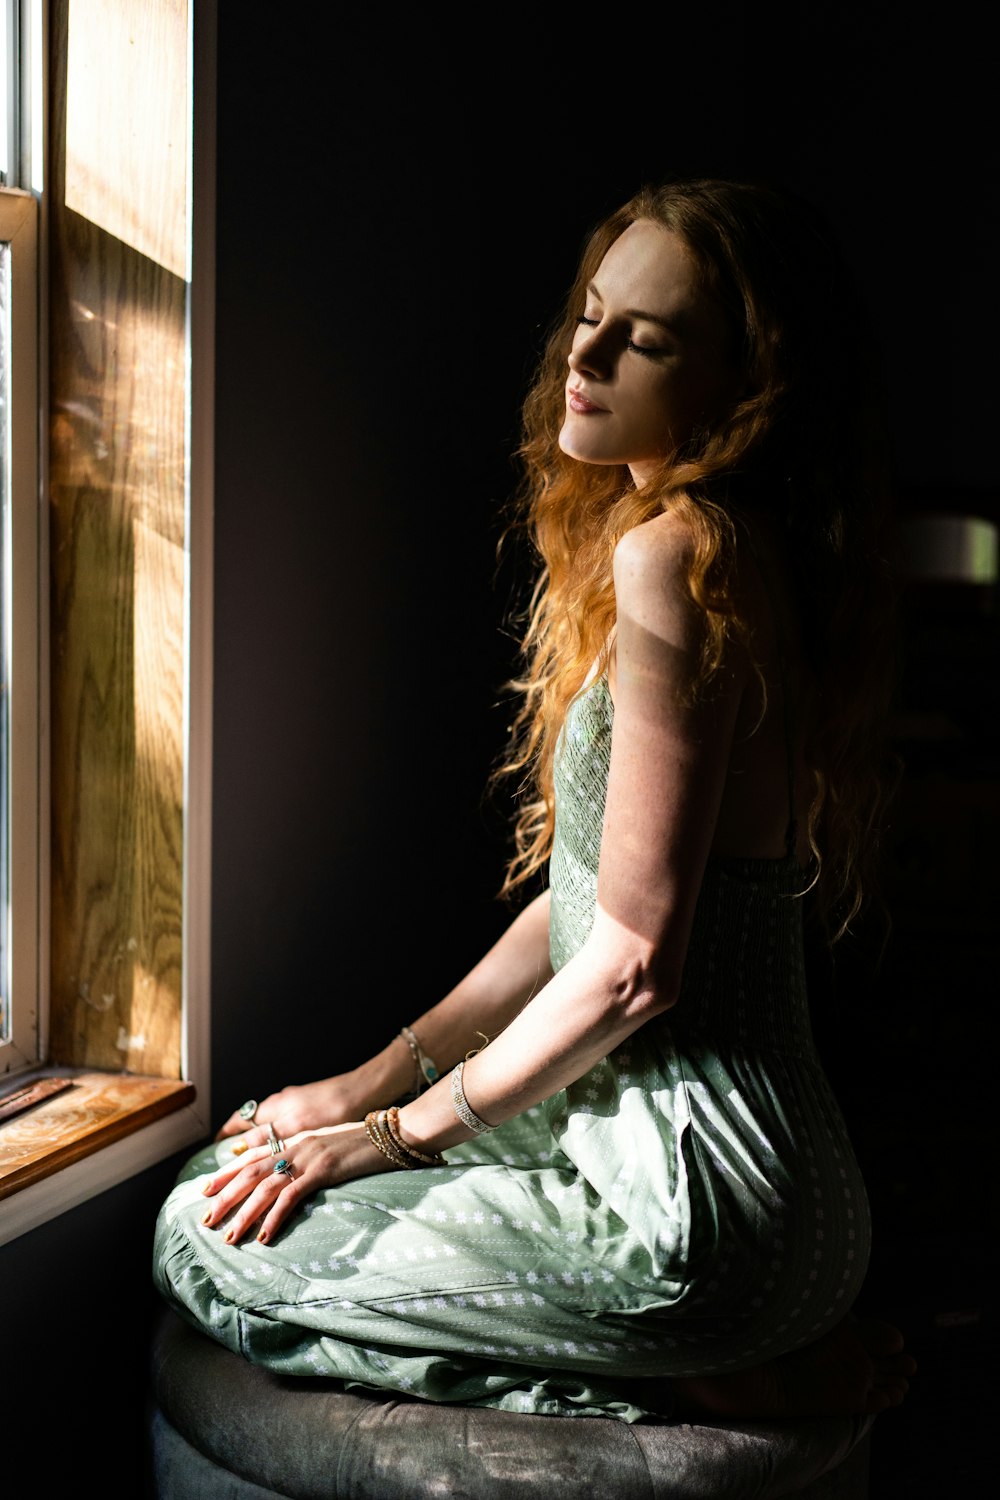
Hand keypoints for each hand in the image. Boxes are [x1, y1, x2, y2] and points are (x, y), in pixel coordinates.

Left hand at [200, 1123, 396, 1245]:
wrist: (393, 1133)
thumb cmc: (366, 1143)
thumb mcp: (330, 1146)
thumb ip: (307, 1156)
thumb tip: (290, 1175)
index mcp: (296, 1139)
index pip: (253, 1156)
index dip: (227, 1173)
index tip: (206, 1190)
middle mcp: (296, 1145)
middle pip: (250, 1172)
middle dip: (225, 1196)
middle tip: (205, 1218)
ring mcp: (309, 1157)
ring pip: (265, 1186)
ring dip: (244, 1213)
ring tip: (230, 1235)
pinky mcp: (324, 1170)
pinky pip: (292, 1196)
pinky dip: (275, 1217)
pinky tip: (265, 1235)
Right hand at [214, 1075, 376, 1151]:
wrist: (364, 1091)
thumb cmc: (333, 1107)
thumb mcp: (297, 1124)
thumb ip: (269, 1134)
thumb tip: (241, 1146)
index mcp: (274, 1107)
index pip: (239, 1120)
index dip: (225, 1135)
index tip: (214, 1150)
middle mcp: (280, 1104)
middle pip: (250, 1123)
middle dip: (238, 1141)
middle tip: (228, 1165)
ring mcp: (295, 1104)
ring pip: (267, 1125)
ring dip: (257, 1141)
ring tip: (250, 1163)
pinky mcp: (309, 1109)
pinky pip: (283, 1125)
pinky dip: (275, 1138)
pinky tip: (282, 1151)